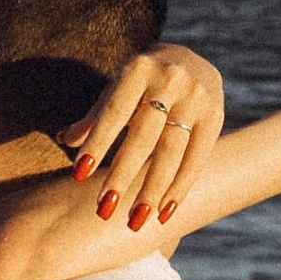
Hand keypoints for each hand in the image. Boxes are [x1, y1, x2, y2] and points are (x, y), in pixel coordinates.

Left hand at [63, 44, 224, 231]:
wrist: (191, 58)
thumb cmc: (142, 79)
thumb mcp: (118, 87)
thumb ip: (95, 116)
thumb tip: (64, 139)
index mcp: (139, 68)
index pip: (114, 113)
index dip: (97, 144)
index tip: (79, 176)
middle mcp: (171, 78)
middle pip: (143, 136)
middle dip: (122, 175)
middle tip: (104, 211)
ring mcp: (197, 96)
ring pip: (171, 152)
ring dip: (151, 191)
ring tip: (135, 221)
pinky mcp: (216, 114)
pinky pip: (196, 158)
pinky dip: (179, 188)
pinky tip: (164, 212)